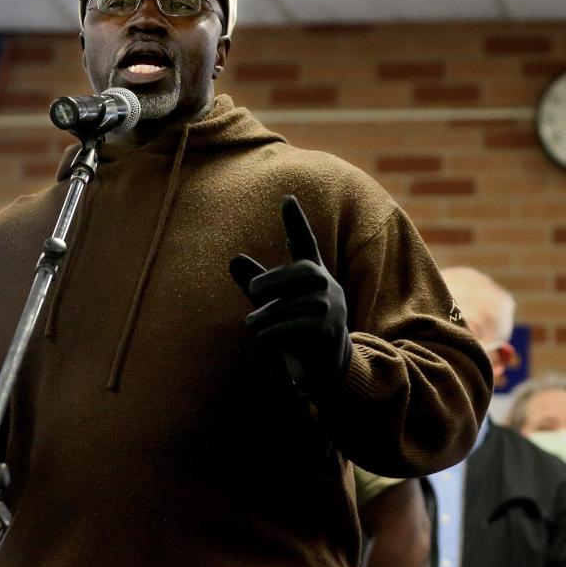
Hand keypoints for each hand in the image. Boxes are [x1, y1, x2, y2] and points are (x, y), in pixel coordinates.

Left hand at [229, 195, 352, 397]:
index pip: (306, 243)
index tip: (286, 198)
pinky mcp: (329, 331)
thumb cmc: (294, 330)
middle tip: (254, 290)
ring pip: (295, 304)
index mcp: (313, 274)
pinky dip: (276, 331)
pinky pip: (298, 325)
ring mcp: (331, 309)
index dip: (296, 222)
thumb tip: (234, 259)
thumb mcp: (272, 305)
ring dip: (269, 315)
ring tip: (252, 325)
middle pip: (302, 272)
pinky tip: (263, 337)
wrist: (323, 368)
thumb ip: (255, 284)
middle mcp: (326, 286)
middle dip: (276, 279)